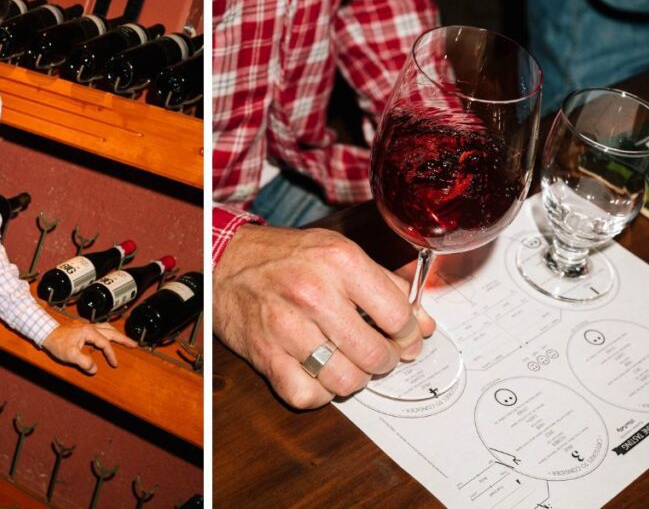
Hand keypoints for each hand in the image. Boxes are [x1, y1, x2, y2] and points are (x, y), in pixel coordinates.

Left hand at [42, 322, 137, 373]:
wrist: (46, 333)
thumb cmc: (57, 343)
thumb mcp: (70, 355)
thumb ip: (84, 362)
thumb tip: (94, 369)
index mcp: (89, 332)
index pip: (105, 344)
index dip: (111, 354)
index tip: (114, 364)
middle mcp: (90, 327)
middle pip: (111, 331)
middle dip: (123, 339)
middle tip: (134, 344)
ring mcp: (86, 326)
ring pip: (106, 327)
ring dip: (116, 334)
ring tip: (124, 340)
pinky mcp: (83, 328)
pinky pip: (100, 328)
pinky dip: (108, 332)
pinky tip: (107, 337)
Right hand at [214, 224, 436, 409]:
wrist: (225, 261)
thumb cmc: (284, 257)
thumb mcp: (338, 252)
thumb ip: (386, 285)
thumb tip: (423, 323)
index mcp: (339, 262)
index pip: (398, 315)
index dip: (409, 334)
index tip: (405, 338)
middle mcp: (314, 292)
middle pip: (375, 354)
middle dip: (384, 361)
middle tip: (377, 354)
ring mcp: (286, 326)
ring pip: (346, 380)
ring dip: (354, 379)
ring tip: (347, 364)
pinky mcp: (265, 354)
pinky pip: (308, 395)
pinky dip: (319, 393)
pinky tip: (317, 373)